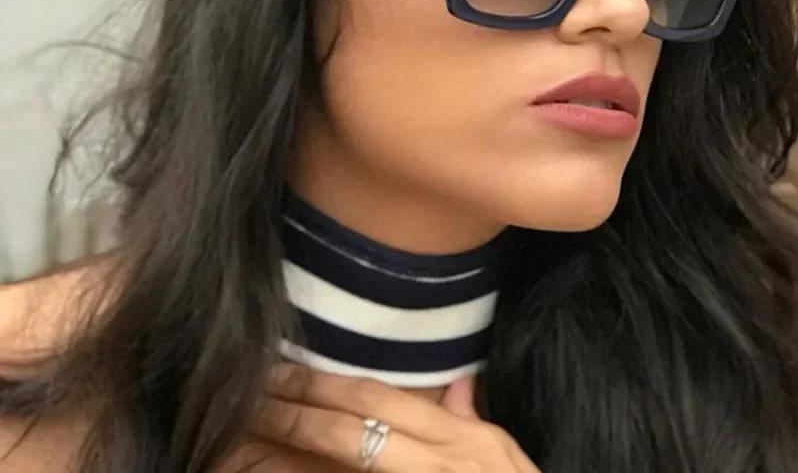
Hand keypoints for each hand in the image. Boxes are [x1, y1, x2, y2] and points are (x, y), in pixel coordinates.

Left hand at [253, 361, 541, 471]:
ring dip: (299, 446)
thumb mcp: (508, 464)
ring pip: (353, 461)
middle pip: (357, 426)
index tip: (285, 372)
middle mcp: (447, 463)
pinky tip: (285, 471)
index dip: (326, 385)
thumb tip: (457, 385)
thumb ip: (476, 423)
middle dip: (300, 406)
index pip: (381, 399)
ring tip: (253, 431)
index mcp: (467, 443)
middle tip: (252, 389)